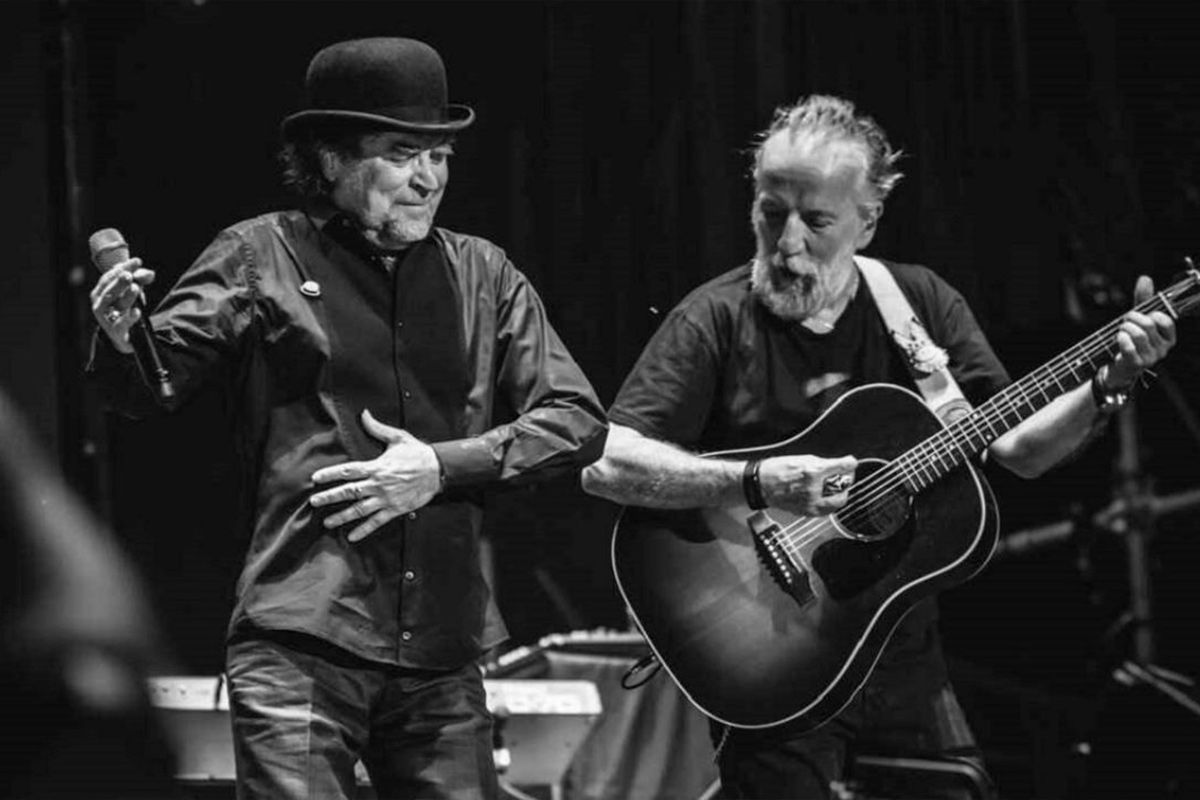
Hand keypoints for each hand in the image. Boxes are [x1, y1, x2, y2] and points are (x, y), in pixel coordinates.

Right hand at [89, 257, 155, 353]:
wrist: (123, 337)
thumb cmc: (125, 308)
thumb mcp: (133, 291)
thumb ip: (141, 280)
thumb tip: (150, 273)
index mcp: (100, 292)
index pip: (109, 277)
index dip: (122, 268)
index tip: (137, 261)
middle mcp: (100, 304)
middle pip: (108, 291)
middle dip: (119, 282)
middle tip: (130, 275)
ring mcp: (106, 318)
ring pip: (115, 306)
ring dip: (125, 296)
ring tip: (136, 288)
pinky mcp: (116, 331)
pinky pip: (122, 324)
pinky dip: (129, 317)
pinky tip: (137, 312)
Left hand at [309, 409, 441, 541]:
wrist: (438, 470)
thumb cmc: (417, 453)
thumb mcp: (398, 437)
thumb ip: (377, 428)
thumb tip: (363, 414)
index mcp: (376, 466)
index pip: (348, 470)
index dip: (330, 474)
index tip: (316, 478)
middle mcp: (378, 484)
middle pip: (349, 492)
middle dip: (330, 497)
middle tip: (314, 502)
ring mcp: (386, 498)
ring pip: (359, 510)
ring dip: (342, 516)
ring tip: (327, 522)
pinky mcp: (395, 509)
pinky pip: (377, 521)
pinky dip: (364, 530)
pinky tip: (352, 537)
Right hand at [758, 454, 857, 515]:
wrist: (761, 485)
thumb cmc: (778, 469)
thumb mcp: (802, 458)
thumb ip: (823, 463)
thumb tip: (840, 463)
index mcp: (813, 471)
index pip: (842, 466)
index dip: (850, 463)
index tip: (851, 462)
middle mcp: (814, 489)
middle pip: (845, 486)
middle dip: (847, 479)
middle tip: (843, 475)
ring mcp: (812, 502)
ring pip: (839, 501)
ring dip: (840, 492)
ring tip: (834, 486)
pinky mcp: (808, 512)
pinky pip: (827, 510)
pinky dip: (830, 503)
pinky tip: (825, 496)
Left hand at [1105, 275, 1176, 388]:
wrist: (1120, 364)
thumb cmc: (1132, 339)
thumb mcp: (1138, 318)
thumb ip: (1143, 299)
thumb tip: (1145, 278)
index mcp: (1168, 337)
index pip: (1164, 319)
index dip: (1149, 313)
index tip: (1141, 316)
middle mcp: (1163, 348)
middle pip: (1147, 324)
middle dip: (1131, 318)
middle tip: (1125, 322)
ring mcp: (1151, 358)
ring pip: (1137, 334)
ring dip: (1124, 328)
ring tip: (1121, 331)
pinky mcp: (1137, 364)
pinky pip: (1127, 345)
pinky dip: (1120, 338)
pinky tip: (1118, 339)